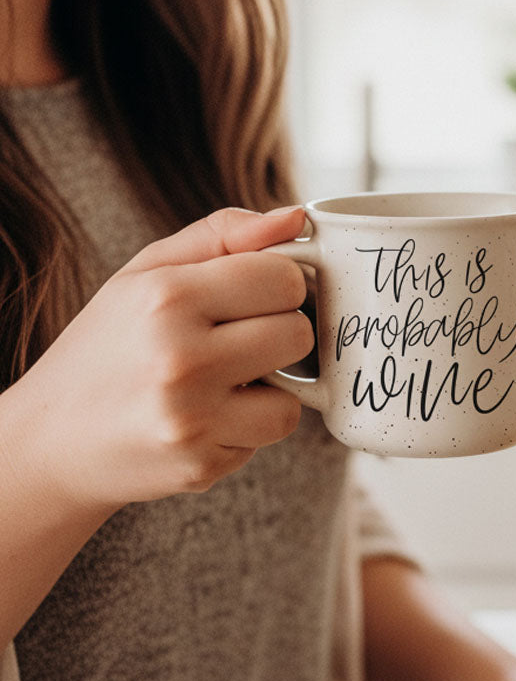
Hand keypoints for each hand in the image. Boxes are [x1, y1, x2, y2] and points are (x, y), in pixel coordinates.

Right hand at [6, 206, 312, 510]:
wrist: (53, 441)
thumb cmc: (110, 345)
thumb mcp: (147, 273)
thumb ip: (224, 235)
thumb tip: (296, 217)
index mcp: (166, 296)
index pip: (283, 278)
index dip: (278, 286)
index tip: (253, 297)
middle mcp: (179, 357)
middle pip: (298, 333)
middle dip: (277, 335)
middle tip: (235, 342)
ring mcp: (191, 416)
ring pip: (294, 395)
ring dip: (270, 389)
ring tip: (222, 382)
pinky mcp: (201, 463)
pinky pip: (269, 433)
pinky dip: (249, 425)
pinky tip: (208, 417)